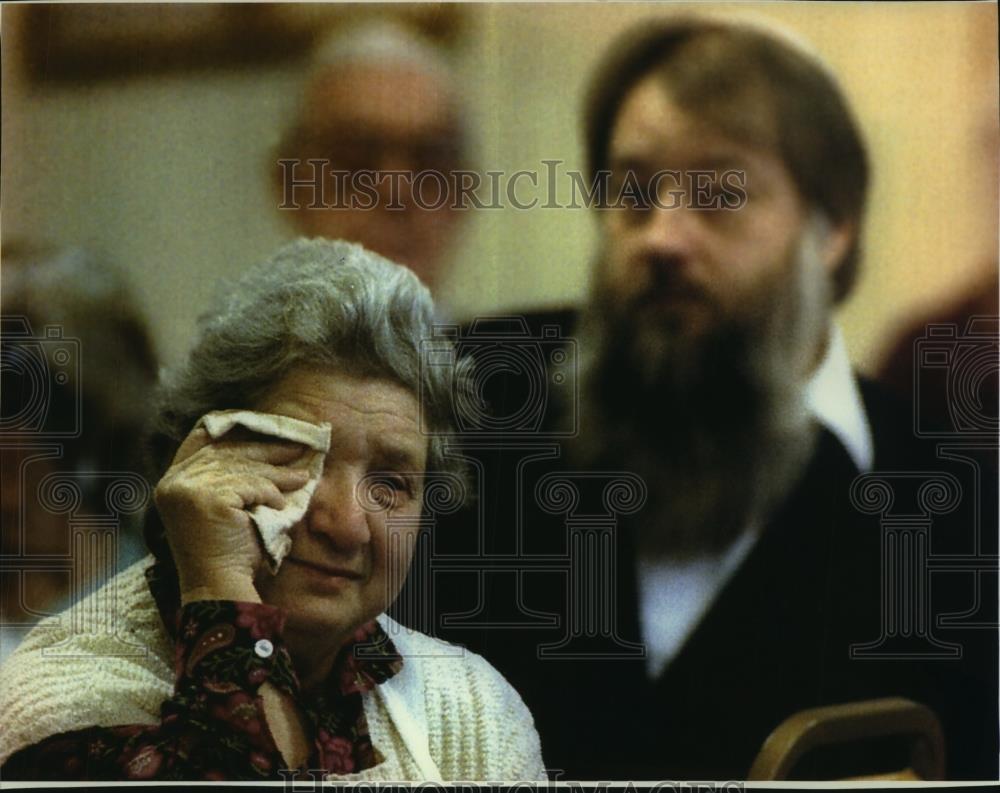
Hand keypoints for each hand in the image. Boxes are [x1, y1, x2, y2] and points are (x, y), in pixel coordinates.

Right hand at [154, 426, 310, 603]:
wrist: (219, 586)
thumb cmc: (227, 550)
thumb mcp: (224, 505)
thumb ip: (229, 476)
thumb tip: (267, 447)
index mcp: (171, 482)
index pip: (201, 439)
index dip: (231, 428)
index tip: (261, 426)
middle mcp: (174, 482)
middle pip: (228, 452)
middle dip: (266, 450)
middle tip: (297, 448)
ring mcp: (189, 489)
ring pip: (244, 469)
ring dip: (277, 474)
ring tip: (301, 477)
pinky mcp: (209, 499)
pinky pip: (252, 486)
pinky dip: (271, 494)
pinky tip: (281, 505)